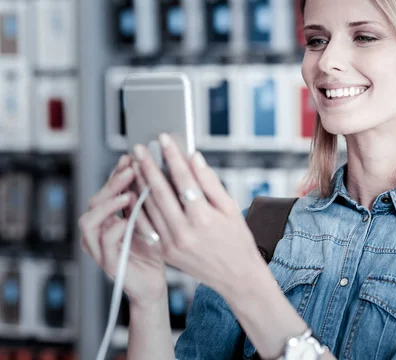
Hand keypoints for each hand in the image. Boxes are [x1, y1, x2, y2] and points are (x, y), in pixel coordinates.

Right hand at [79, 155, 167, 304]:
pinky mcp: (107, 262)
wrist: (154, 284)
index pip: (107, 190)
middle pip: (95, 201)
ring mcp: (99, 247)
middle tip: (129, 171)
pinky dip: (114, 229)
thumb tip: (151, 169)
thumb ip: (145, 200)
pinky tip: (127, 220)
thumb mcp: (151, 220)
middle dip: (112, 184)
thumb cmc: (153, 251)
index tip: (130, 158)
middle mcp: (98, 231)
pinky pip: (104, 242)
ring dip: (108, 205)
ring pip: (89, 221)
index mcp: (108, 218)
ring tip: (126, 195)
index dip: (116, 173)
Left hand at [132, 134, 264, 295]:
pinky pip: (147, 225)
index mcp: (204, 218)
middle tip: (138, 149)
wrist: (237, 277)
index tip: (164, 140)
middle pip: (160, 192)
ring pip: (149, 208)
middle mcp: (185, 231)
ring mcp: (172, 244)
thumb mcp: (231, 208)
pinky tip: (136, 192)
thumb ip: (210, 183)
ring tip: (134, 166)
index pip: (183, 179)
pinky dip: (139, 207)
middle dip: (147, 167)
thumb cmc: (238, 240)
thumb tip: (194, 158)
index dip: (172, 156)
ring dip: (139, 184)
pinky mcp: (165, 252)